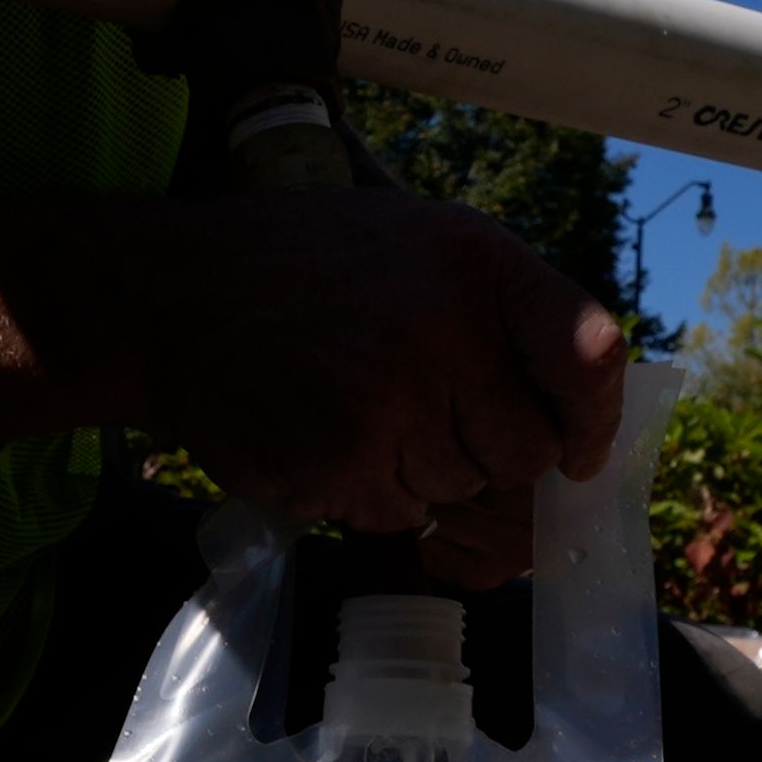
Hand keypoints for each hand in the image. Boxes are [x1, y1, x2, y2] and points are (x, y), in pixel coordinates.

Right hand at [129, 188, 626, 576]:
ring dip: (422, 476)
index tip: (575, 447)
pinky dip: (371, 494)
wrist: (169, 297)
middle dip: (488, 457)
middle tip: (426, 420)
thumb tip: (572, 436)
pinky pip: (400, 515)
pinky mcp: (346, 460)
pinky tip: (328, 437)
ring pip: (462, 491)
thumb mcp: (418, 246)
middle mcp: (446, 327)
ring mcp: (395, 399)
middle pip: (528, 452)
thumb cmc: (305, 271)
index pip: (590, 355)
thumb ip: (498, 318)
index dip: (591, 417)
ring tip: (361, 412)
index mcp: (478, 261)